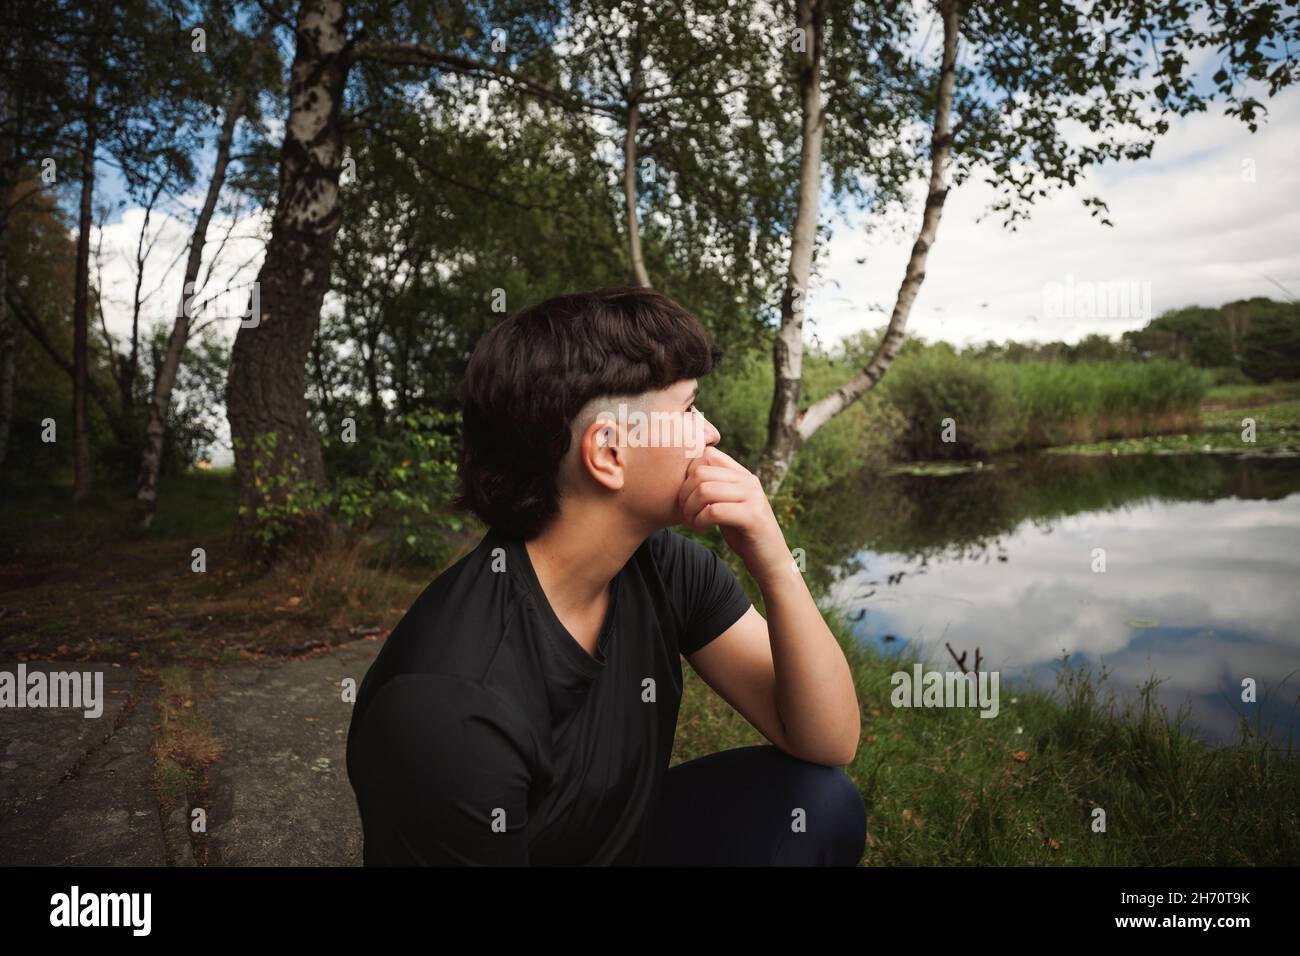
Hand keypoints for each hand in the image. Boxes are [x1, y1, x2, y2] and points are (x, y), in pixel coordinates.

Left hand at [677, 446, 789, 581]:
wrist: (770, 561)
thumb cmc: (743, 533)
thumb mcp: (728, 505)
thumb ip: (715, 488)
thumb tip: (684, 475)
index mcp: (742, 475)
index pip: (707, 454)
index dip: (688, 472)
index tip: (686, 495)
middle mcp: (749, 481)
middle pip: (701, 472)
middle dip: (683, 494)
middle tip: (684, 513)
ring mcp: (753, 497)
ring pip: (704, 489)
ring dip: (689, 509)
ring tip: (691, 522)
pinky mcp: (752, 517)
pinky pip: (714, 511)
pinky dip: (699, 521)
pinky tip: (700, 529)